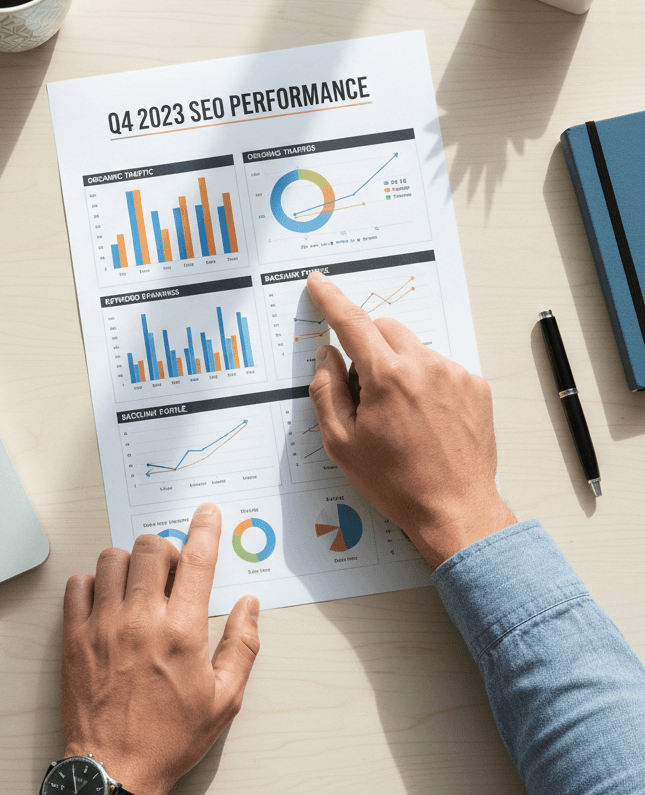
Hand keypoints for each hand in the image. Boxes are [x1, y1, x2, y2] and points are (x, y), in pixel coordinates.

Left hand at [60, 503, 259, 794]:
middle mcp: (141, 619)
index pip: (198, 561)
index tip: (207, 513)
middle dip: (166, 549)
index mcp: (182, 632)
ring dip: (129, 563)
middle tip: (171, 572)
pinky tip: (107, 602)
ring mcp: (103, 625)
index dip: (206, 529)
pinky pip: (78, 584)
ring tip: (138, 587)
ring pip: (112, 558)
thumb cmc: (169, 738)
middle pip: (151, 547)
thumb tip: (250, 606)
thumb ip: (242, 646)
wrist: (116, 769)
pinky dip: (92, 583)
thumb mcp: (224, 700)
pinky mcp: (74, 636)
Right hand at [306, 271, 515, 568]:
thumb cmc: (396, 482)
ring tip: (399, 414)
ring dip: (398, 366)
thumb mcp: (341, 443)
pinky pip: (440, 367)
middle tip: (362, 389)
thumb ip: (326, 391)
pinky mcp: (475, 387)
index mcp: (387, 378)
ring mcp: (454, 374)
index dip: (331, 299)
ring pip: (413, 348)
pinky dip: (425, 381)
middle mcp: (424, 366)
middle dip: (367, 345)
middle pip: (385, 328)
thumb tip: (326, 356)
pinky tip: (424, 418)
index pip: (351, 322)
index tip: (320, 284)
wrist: (455, 510)